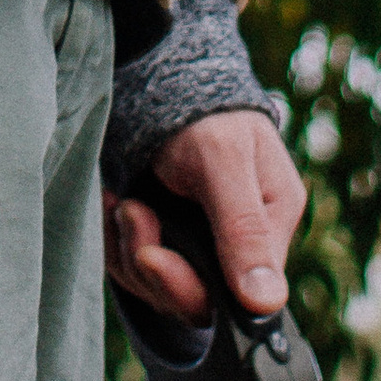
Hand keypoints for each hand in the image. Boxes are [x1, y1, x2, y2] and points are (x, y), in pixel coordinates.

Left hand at [102, 110, 306, 323]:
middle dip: (148, 260)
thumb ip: (243, 229)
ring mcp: (197, 243)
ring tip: (121, 202)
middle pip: (190, 297)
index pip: (236, 298)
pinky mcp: (164, 236)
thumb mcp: (223, 161)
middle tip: (129, 212)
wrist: (166, 77)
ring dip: (126, 244)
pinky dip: (114, 236)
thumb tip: (266, 303)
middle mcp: (236, 246)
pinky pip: (132, 263)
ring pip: (154, 284)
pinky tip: (111, 203)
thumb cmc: (205, 113)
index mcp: (270, 228)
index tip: (150, 256)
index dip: (186, 287)